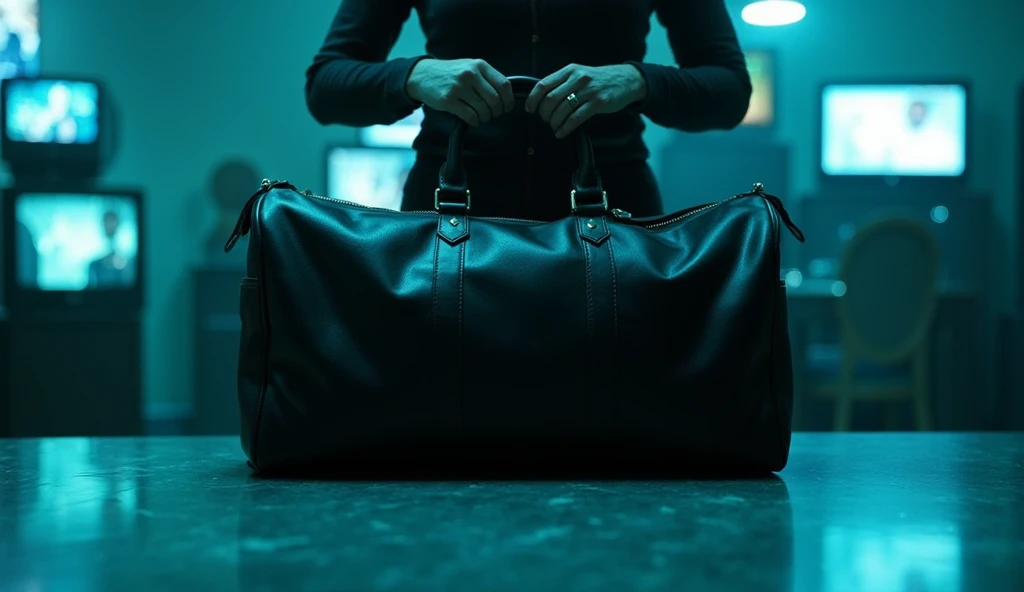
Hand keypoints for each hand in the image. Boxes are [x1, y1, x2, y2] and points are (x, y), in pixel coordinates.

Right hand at [406, 58, 515, 126]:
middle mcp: (470, 74)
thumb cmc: (451, 73)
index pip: (504, 85)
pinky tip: (473, 120)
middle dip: (496, 112)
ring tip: (481, 117)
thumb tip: (506, 96)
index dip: (508, 100)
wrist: (424, 75)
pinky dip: (475, 122)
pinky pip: (470, 116)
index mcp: (479, 65)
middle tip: (492, 114)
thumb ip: (487, 77)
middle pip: (495, 100)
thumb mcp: (470, 67)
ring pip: (483, 110)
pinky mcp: (448, 100)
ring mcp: (459, 87)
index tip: (507, 108)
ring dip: (485, 118)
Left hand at [524, 64, 646, 138]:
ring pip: (562, 110)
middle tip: (546, 120)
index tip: (530, 108)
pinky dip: (565, 128)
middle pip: (550, 99)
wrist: (626, 80)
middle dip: (544, 114)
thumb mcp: (579, 73)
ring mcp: (588, 91)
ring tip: (554, 127)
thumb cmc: (599, 79)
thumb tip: (541, 97)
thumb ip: (562, 82)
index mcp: (569, 70)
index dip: (533, 99)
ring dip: (554, 122)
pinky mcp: (598, 103)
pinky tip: (562, 132)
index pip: (543, 84)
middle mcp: (578, 78)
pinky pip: (576, 118)